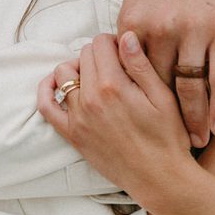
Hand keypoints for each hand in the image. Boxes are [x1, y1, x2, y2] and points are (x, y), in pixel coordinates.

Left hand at [38, 32, 195, 207]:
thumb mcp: (163, 97)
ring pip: (64, 73)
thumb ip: (141, 65)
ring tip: (95, 76)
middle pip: (83, 55)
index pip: (101, 43)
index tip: (124, 51)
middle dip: (98, 53)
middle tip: (115, 64)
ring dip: (77, 68)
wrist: (160, 179)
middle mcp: (91, 98)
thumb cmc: (168, 138)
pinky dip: (47, 91)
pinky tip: (58, 85)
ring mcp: (78, 117)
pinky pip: (46, 107)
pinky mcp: (72, 134)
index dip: (114, 41)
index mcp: (114, 85)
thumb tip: (124, 36)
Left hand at [116, 0, 214, 145]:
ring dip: (196, 120)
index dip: (136, 107)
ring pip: (192, 88)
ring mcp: (193, 30)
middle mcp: (160, 29)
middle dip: (165, 121)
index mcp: (133, 25)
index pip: (131, 76)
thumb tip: (111, 70)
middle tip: (170, 147)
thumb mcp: (137, 4)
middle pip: (160, 88)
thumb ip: (128, 39)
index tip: (139, 131)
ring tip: (198, 142)